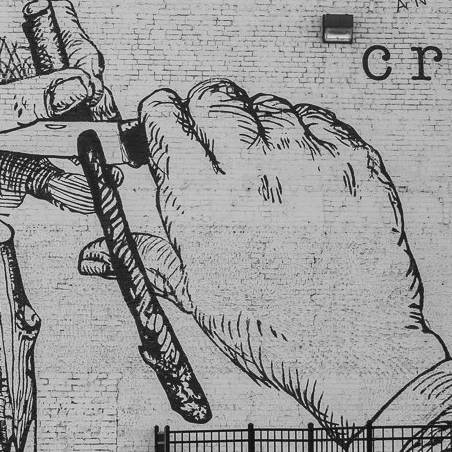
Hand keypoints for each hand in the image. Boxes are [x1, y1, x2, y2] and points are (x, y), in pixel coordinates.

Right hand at [81, 80, 451, 430]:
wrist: (358, 355)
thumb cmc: (275, 334)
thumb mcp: (201, 298)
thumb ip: (149, 258)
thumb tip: (93, 255)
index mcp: (201, 206)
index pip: (164, 117)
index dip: (161, 118)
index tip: (165, 128)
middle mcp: (252, 174)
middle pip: (214, 97)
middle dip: (205, 110)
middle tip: (213, 140)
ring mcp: (309, 164)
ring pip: (269, 104)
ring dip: (259, 123)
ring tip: (266, 165)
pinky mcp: (355, 164)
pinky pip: (320, 119)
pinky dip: (307, 134)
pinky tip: (304, 169)